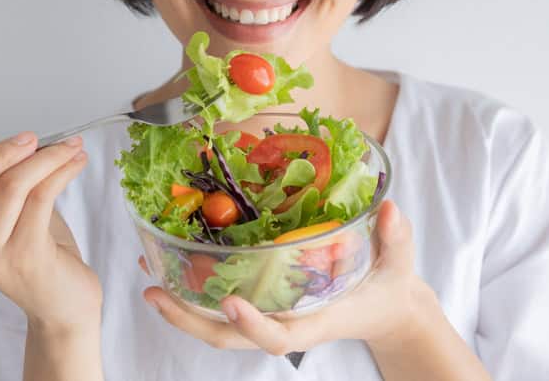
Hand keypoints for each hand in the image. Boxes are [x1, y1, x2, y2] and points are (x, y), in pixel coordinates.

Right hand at [0, 131, 102, 333]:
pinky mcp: (26, 254)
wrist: (63, 302)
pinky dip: (62, 170)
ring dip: (47, 156)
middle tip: (30, 140)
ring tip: (70, 147)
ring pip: (12, 183)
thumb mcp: (8, 208)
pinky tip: (75, 162)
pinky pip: (42, 195)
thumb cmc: (35, 251)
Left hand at [140, 200, 433, 355]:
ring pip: (218, 325)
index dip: (255, 326)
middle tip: (155, 293)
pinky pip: (222, 304)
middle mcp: (286, 322)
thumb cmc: (389, 286)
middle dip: (190, 321)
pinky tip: (171, 265)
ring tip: (149, 278)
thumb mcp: (399, 262)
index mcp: (316, 321)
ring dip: (182, 306)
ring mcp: (271, 314)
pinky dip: (194, 289)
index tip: (233, 305)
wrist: (383, 306)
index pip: (280, 337)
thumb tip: (392, 210)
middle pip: (231, 338)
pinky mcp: (263, 301)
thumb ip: (397, 238)